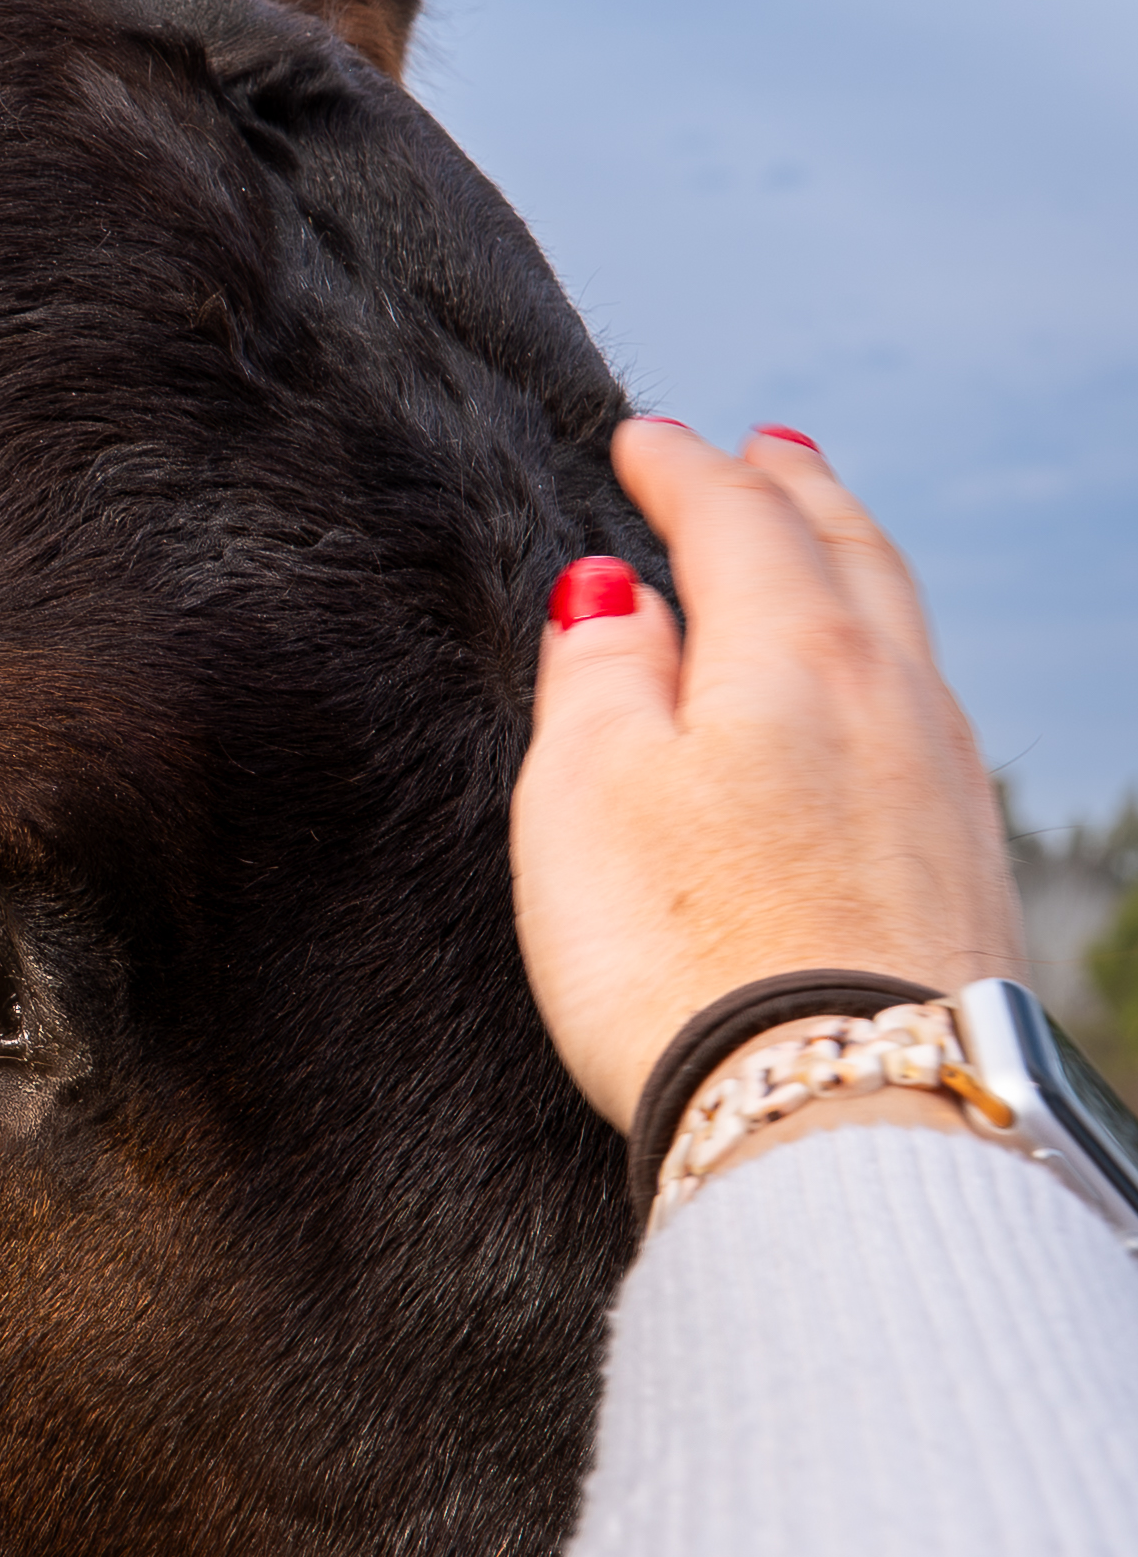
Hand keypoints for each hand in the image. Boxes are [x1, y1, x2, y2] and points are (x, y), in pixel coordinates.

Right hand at [512, 423, 1026, 1133]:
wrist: (843, 1116)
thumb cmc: (685, 957)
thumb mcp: (588, 792)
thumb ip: (599, 674)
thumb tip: (614, 595)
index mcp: (788, 653)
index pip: (734, 522)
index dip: (681, 471)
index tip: (643, 440)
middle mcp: (889, 697)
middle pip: (846, 554)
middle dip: (796, 491)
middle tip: (764, 449)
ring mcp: (943, 784)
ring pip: (902, 630)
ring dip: (853, 566)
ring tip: (821, 546)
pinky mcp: (967, 872)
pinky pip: (926, 718)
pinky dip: (888, 665)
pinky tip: (875, 700)